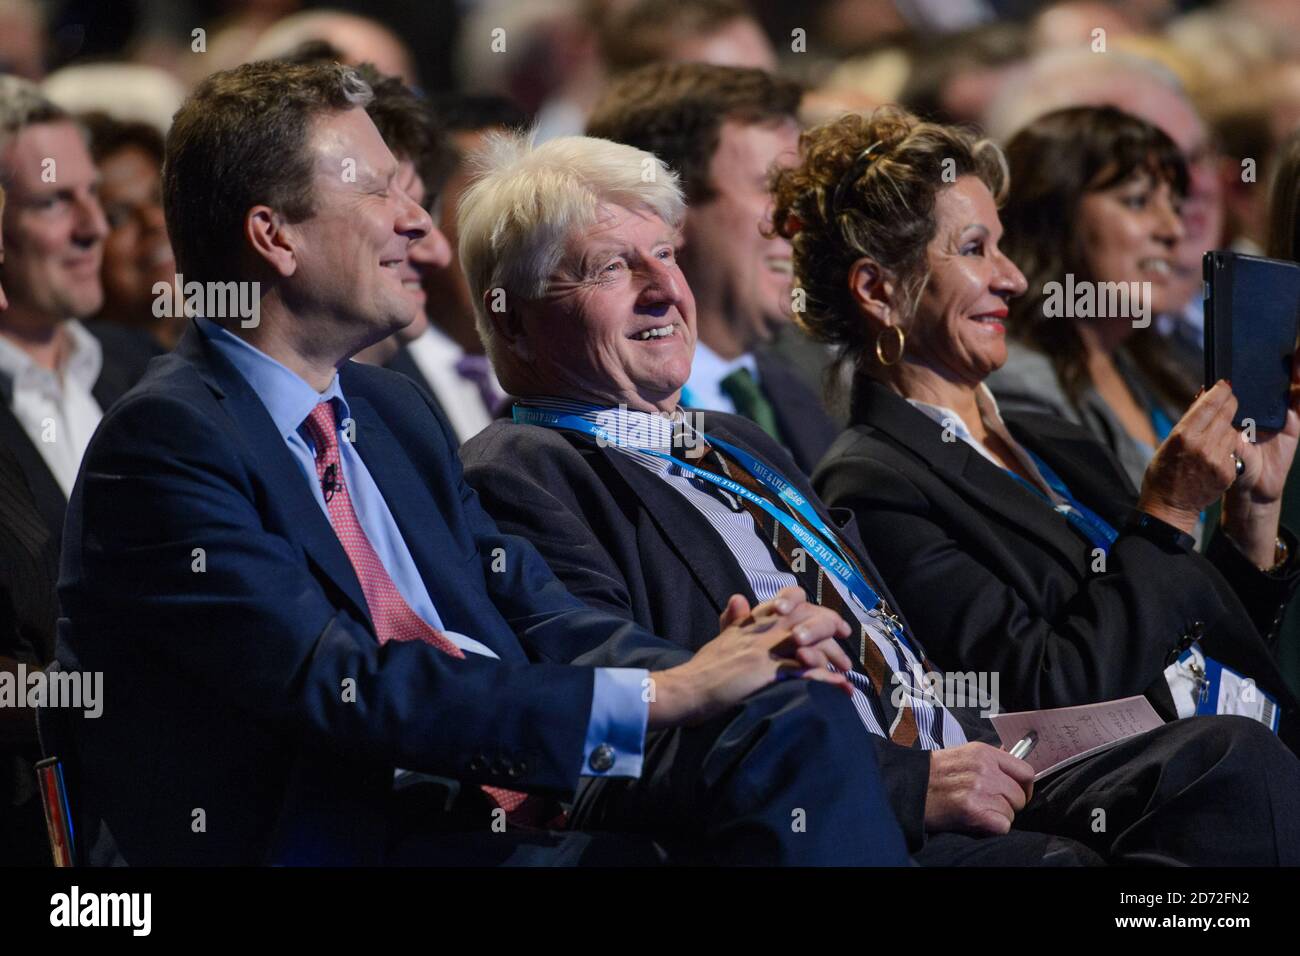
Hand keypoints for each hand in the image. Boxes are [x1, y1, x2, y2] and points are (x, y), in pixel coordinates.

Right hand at [647, 586, 853, 729]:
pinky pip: (807, 671)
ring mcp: (767, 649)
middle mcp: (764, 629)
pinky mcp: (769, 672)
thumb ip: (734, 619)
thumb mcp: (720, 638)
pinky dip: (828, 679)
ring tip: (847, 675)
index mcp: (753, 619)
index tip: (831, 625)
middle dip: (833, 632)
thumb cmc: (703, 669)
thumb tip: (739, 597)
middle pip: (809, 617)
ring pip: (812, 641)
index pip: (791, 600)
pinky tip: (841, 688)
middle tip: (845, 655)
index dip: (815, 609)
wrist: (687, 688)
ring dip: (835, 657)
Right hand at [923, 743, 1034, 834]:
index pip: (1025, 771)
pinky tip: (975, 820)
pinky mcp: (973, 810)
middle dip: (1008, 805)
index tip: (1018, 794)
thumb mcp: (964, 755)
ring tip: (976, 810)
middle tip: (989, 805)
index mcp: (983, 752)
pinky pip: (1002, 826)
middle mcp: (984, 769)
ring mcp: (979, 789)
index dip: (1025, 787)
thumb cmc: (934, 774)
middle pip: (1019, 796)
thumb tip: (1013, 761)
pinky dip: (992, 828)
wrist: (909, 788)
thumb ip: (990, 760)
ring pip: (1011, 813)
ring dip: (997, 817)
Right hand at [1137, 380, 1238, 534]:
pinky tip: (1216, 451)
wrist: (1169, 508)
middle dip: (1229, 403)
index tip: (1224, 384)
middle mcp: (1203, 446)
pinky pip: (1233, 450)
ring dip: (1228, 426)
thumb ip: (1188, 421)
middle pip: (1228, 413)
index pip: (1210, 404)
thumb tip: (1204, 397)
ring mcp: (1218, 460)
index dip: (1221, 391)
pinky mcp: (1229, 472)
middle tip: (1229, 397)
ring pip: (1233, 430)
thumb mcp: (1167, 442)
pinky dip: (1227, 446)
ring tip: (1217, 429)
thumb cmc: (1162, 474)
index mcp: (1183, 436)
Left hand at [1230, 347, 1299, 504]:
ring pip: (1286, 385)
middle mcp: (1257, 406)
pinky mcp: (1292, 423)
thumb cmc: (1228, 463)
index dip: (1244, 361)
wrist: (1250, 488)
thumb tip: (1205, 389)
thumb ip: (1215, 414)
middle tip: (1274, 338)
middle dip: (1270, 358)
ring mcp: (1276, 413)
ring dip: (1293, 368)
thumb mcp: (1218, 436)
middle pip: (1266, 377)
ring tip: (1295, 350)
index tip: (1244, 342)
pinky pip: (1298, 401)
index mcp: (1236, 407)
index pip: (1242, 379)